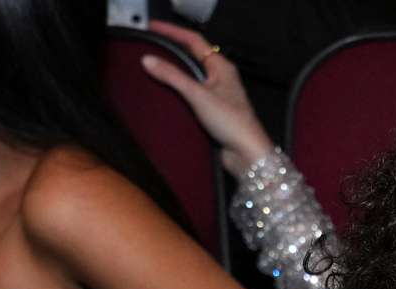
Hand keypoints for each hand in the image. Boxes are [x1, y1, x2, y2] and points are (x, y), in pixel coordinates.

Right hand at [138, 20, 274, 174]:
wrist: (247, 154)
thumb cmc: (232, 122)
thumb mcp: (198, 95)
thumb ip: (173, 76)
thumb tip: (148, 60)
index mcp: (222, 67)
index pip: (194, 41)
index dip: (172, 31)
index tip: (152, 27)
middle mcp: (221, 77)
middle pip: (193, 55)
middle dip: (173, 48)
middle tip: (149, 43)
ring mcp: (218, 93)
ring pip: (192, 74)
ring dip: (175, 68)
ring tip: (153, 62)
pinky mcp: (213, 109)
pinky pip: (192, 91)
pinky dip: (179, 86)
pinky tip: (166, 88)